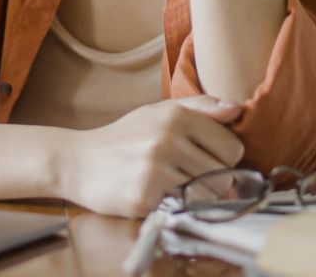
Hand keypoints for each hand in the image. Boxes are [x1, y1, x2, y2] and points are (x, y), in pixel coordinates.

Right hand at [58, 94, 244, 217]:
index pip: (232, 148)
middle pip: (223, 174)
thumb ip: (201, 108)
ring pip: (206, 194)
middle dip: (208, 179)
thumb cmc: (124, 138)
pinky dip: (171, 205)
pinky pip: (181, 208)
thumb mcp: (159, 112)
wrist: (78, 162)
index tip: (201, 159)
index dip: (221, 159)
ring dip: (191, 195)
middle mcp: (167, 139)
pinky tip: (151, 193)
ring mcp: (156, 168)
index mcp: (176, 116)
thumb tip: (237, 109)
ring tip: (166, 183)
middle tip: (180, 174)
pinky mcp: (144, 195)